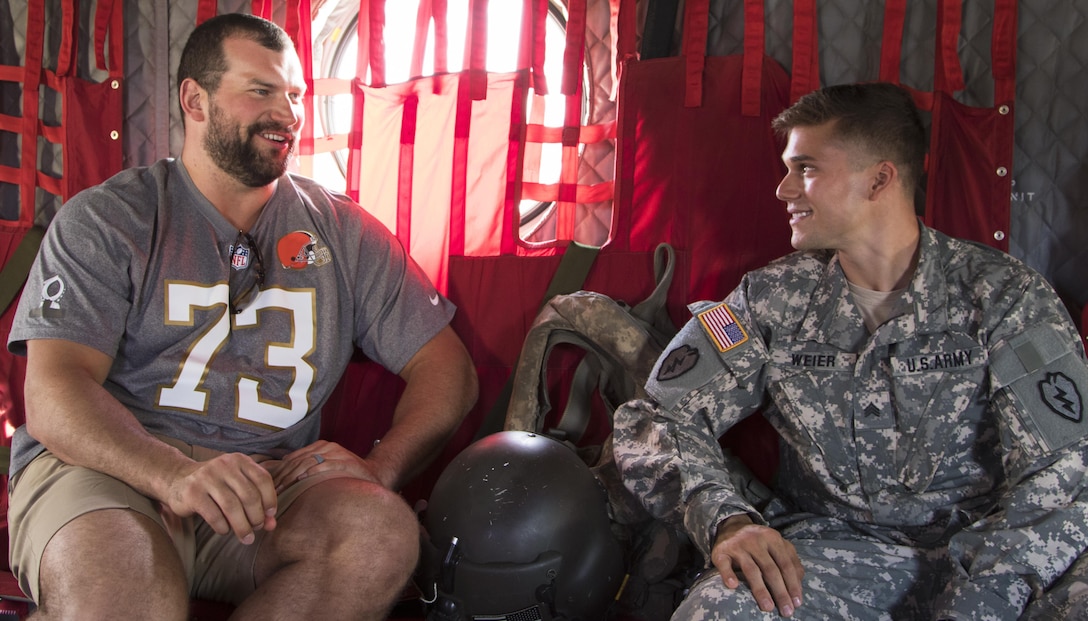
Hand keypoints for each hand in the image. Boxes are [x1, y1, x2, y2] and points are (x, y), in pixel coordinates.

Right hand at [163, 452, 277, 544]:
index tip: (270, 515)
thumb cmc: (215, 486)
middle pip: (249, 495)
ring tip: (246, 537)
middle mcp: (224, 465)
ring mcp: (207, 478)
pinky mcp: (193, 493)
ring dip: (242, 526)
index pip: (263, 479)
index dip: (270, 499)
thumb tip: (272, 525)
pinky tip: (224, 530)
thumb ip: (257, 502)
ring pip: (232, 507)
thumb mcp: (237, 487)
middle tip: (256, 529)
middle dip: (256, 517)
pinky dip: (223, 527)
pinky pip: (214, 515)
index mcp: (239, 460)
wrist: (177, 480)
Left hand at [265, 440, 381, 492]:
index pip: (293, 457)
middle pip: (298, 460)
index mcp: (320, 446)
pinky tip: (301, 481)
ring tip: (282, 490)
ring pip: (307, 462)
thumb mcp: (325, 469)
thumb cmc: (346, 477)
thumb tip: (283, 480)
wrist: (375, 474)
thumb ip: (308, 470)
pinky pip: (325, 466)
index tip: (269, 486)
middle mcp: (327, 446)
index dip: (280, 472)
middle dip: (283, 476)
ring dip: (292, 477)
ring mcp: (337, 453)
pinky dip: (311, 473)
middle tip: (272, 492)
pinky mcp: (345, 462)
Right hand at [711, 514, 804, 616]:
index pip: (786, 564)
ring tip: (768, 607)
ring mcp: (738, 546)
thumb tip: (799, 583)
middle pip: (771, 569)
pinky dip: (728, 574)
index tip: (797, 603)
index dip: (793, 584)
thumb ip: (790, 560)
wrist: (730, 527)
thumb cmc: (758, 542)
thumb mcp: (776, 545)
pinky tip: (733, 586)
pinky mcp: (721, 552)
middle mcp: (756, 540)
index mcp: (773, 538)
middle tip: (786, 611)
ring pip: (751, 569)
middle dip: (780, 592)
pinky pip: (724, 565)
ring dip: (760, 590)